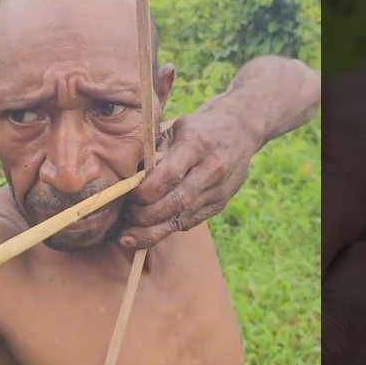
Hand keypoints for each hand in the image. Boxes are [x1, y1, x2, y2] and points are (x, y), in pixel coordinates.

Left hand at [118, 102, 263, 248]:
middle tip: (125, 218)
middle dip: (146, 216)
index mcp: (197, 145)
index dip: (145, 191)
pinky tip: (149, 231)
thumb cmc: (198, 127)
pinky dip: (167, 228)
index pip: (170, 175)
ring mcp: (219, 190)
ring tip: (128, 237)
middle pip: (177, 202)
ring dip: (152, 231)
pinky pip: (190, 221)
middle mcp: (212, 169)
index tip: (128, 196)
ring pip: (183, 219)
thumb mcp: (175, 127)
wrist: (241, 129)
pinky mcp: (220, 204)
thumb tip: (127, 178)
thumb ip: (154, 151)